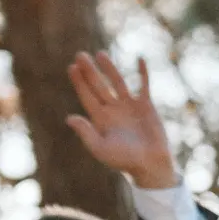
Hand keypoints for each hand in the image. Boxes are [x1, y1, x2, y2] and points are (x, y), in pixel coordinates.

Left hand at [66, 53, 177, 189]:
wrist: (150, 165)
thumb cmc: (124, 161)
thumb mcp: (101, 149)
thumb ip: (86, 133)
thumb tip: (69, 118)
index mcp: (101, 120)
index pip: (87, 97)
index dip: (79, 83)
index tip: (72, 67)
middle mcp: (113, 110)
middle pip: (98, 86)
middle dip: (89, 71)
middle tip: (80, 55)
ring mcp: (129, 106)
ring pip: (117, 82)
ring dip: (109, 68)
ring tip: (100, 54)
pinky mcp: (146, 105)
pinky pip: (144, 85)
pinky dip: (143, 73)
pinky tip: (140, 59)